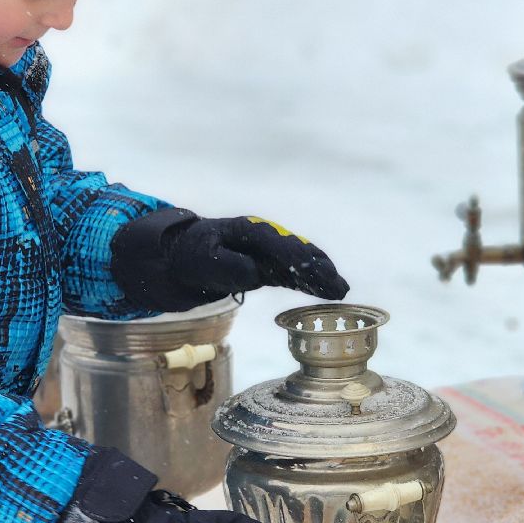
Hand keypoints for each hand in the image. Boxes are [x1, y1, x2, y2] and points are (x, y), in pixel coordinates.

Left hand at [167, 216, 348, 301]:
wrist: (183, 256)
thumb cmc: (192, 255)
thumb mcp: (203, 259)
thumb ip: (229, 265)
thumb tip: (255, 273)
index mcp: (248, 230)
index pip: (277, 243)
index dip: (296, 257)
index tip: (313, 269)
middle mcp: (264, 239)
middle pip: (296, 251)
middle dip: (317, 267)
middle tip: (337, 283)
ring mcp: (268, 253)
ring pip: (300, 264)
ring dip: (320, 276)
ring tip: (341, 290)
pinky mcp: (269, 268)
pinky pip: (293, 276)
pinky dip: (311, 284)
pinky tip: (328, 292)